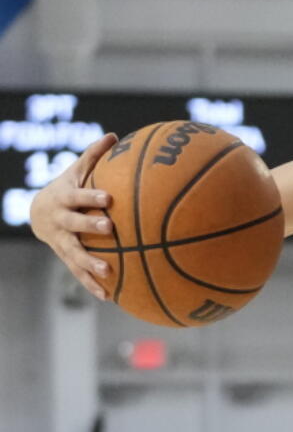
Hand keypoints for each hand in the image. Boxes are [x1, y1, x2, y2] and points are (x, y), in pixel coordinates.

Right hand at [29, 133, 116, 300]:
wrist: (40, 212)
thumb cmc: (69, 186)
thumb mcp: (78, 170)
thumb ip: (94, 155)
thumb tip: (114, 135)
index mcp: (64, 198)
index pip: (77, 196)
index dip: (90, 196)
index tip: (108, 197)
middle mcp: (60, 221)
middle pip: (74, 224)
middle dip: (90, 226)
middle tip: (110, 228)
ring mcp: (61, 241)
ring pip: (74, 253)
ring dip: (90, 263)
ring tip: (109, 271)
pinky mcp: (65, 257)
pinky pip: (77, 273)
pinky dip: (91, 285)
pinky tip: (108, 297)